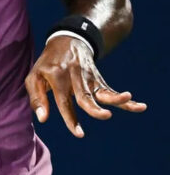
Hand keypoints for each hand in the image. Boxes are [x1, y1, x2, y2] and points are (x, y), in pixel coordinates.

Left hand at [25, 36, 146, 137]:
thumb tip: (43, 119)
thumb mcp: (34, 76)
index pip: (64, 101)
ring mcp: (89, 78)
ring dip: (116, 97)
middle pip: (86, 95)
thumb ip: (37, 98)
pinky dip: (125, 100)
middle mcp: (75, 77)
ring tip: (128, 99)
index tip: (79, 134)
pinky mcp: (98, 79)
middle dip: (95, 107)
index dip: (71, 118)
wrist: (67, 40)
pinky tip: (140, 106)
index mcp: (57, 77)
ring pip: (102, 91)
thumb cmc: (47, 64)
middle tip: (105, 116)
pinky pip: (111, 91)